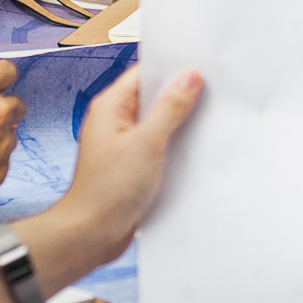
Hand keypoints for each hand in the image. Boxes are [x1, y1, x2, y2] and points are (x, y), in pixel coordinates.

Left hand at [51, 67, 203, 262]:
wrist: (89, 235)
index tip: (202, 66)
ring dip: (180, 124)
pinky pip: (158, 146)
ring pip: (158, 123)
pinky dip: (175, 146)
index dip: (173, 69)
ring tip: (210, 120)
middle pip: (154, 98)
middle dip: (181, 96)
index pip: (145, 73)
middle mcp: (115, 122)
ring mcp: (123, 144)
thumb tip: (189, 77)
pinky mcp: (131, 165)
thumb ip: (170, 108)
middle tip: (213, 93)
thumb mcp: (147, 143)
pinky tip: (195, 150)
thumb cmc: (108, 190)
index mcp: (111, 107)